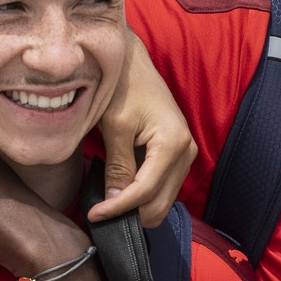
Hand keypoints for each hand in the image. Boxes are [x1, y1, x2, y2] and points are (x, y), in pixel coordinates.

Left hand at [88, 32, 194, 226]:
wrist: (133, 65)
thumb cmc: (122, 88)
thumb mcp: (115, 126)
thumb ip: (118, 165)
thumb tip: (114, 200)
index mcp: (173, 143)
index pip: (145, 191)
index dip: (118, 208)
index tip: (93, 215)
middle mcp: (187, 152)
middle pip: (159, 204)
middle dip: (130, 215)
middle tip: (99, 216)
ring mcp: (185, 155)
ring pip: (163, 200)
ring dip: (136, 209)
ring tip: (106, 205)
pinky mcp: (177, 155)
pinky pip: (162, 188)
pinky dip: (142, 197)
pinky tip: (119, 192)